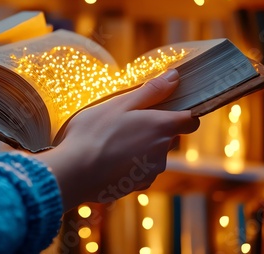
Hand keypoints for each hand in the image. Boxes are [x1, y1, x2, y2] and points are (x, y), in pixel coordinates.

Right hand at [35, 69, 199, 210]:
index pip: (190, 121)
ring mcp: (150, 172)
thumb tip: (175, 76)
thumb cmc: (94, 133)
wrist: (73, 173)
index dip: (182, 114)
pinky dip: (128, 164)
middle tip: (125, 121)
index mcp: (162, 127)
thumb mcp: (120, 103)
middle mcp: (163, 152)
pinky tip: (107, 159)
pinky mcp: (136, 187)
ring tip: (111, 141)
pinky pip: (138, 171)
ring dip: (139, 147)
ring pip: (152, 155)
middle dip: (152, 129)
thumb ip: (151, 91)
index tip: (165, 109)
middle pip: (167, 137)